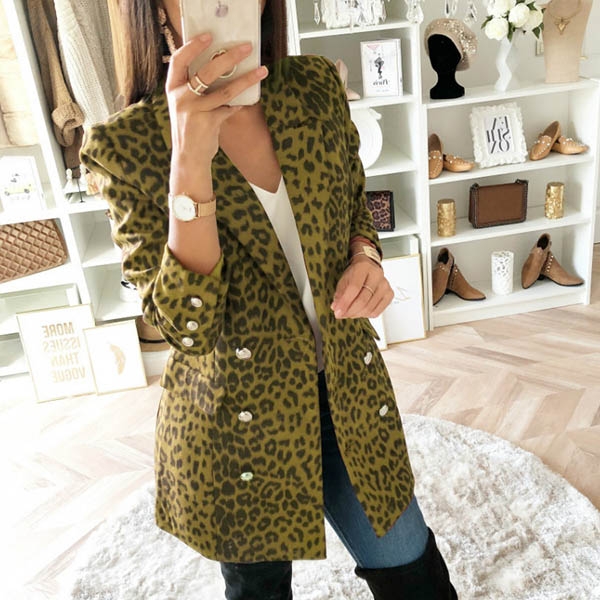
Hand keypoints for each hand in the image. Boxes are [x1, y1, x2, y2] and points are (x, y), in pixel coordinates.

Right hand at [165, 33, 268, 192]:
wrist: (188, 158)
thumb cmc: (190, 129)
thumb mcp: (185, 105)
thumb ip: (196, 89)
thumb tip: (222, 67)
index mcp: (173, 88)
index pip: (179, 60)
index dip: (193, 46)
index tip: (209, 36)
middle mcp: (181, 97)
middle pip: (207, 71)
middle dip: (229, 57)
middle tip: (245, 49)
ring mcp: (194, 111)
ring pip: (225, 90)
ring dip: (246, 80)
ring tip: (261, 71)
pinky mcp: (208, 123)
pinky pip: (229, 109)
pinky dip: (239, 105)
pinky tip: (245, 103)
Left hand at [330, 257, 393, 318]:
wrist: (369, 268)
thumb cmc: (355, 273)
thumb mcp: (344, 279)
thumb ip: (339, 293)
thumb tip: (337, 307)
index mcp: (363, 267)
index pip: (354, 287)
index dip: (345, 302)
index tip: (338, 311)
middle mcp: (377, 275)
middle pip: (363, 300)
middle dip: (350, 311)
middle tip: (341, 314)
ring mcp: (385, 285)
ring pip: (370, 308)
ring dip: (356, 314)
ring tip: (349, 313)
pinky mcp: (389, 294)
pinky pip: (377, 311)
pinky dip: (366, 315)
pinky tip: (359, 311)